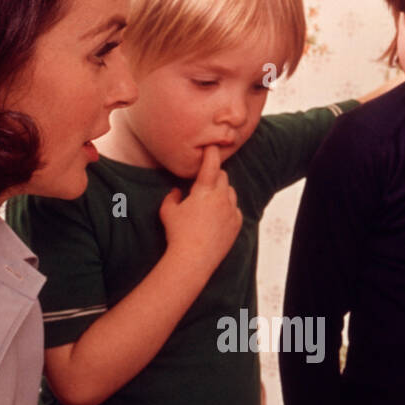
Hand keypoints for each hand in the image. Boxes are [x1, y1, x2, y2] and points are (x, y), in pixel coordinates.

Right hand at [159, 146, 241, 278]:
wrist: (193, 259)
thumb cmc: (177, 234)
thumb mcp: (167, 212)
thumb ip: (171, 197)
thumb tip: (176, 191)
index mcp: (204, 190)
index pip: (211, 163)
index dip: (212, 152)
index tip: (212, 146)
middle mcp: (221, 197)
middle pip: (223, 176)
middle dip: (215, 175)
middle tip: (205, 180)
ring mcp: (231, 211)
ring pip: (230, 191)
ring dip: (222, 191)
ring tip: (210, 199)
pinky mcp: (236, 223)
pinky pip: (235, 209)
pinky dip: (228, 208)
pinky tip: (218, 216)